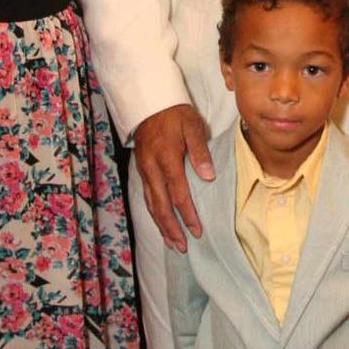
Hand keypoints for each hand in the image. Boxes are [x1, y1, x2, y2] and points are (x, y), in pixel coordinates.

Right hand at [133, 104, 212, 251]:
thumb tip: (207, 176)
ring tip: (173, 243)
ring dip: (161, 225)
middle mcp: (152, 168)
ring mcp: (144, 171)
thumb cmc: (175, 113)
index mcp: (166, 158)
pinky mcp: (141, 170)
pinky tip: (161, 224)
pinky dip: (154, 214)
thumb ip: (199, 151)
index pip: (178, 193)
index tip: (197, 230)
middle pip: (160, 205)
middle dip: (172, 228)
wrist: (149, 102)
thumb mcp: (191, 125)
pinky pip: (146, 197)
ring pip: (150, 204)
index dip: (187, 214)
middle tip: (183, 246)